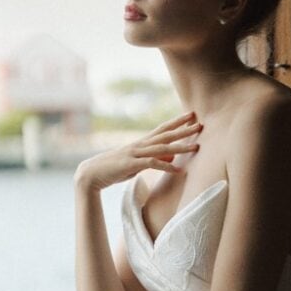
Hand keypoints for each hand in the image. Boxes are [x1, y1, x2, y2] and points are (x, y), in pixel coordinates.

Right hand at [74, 111, 201, 191]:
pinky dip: (167, 167)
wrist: (91, 174)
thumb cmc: (114, 169)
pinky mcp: (132, 165)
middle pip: (165, 135)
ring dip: (180, 147)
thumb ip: (153, 160)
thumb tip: (170, 159)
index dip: (176, 122)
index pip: (162, 129)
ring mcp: (135, 154)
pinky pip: (152, 164)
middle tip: (199, 122)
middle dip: (183, 129)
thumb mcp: (137, 164)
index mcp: (141, 143)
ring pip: (162, 148)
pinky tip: (179, 171)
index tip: (190, 115)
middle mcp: (139, 145)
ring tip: (196, 146)